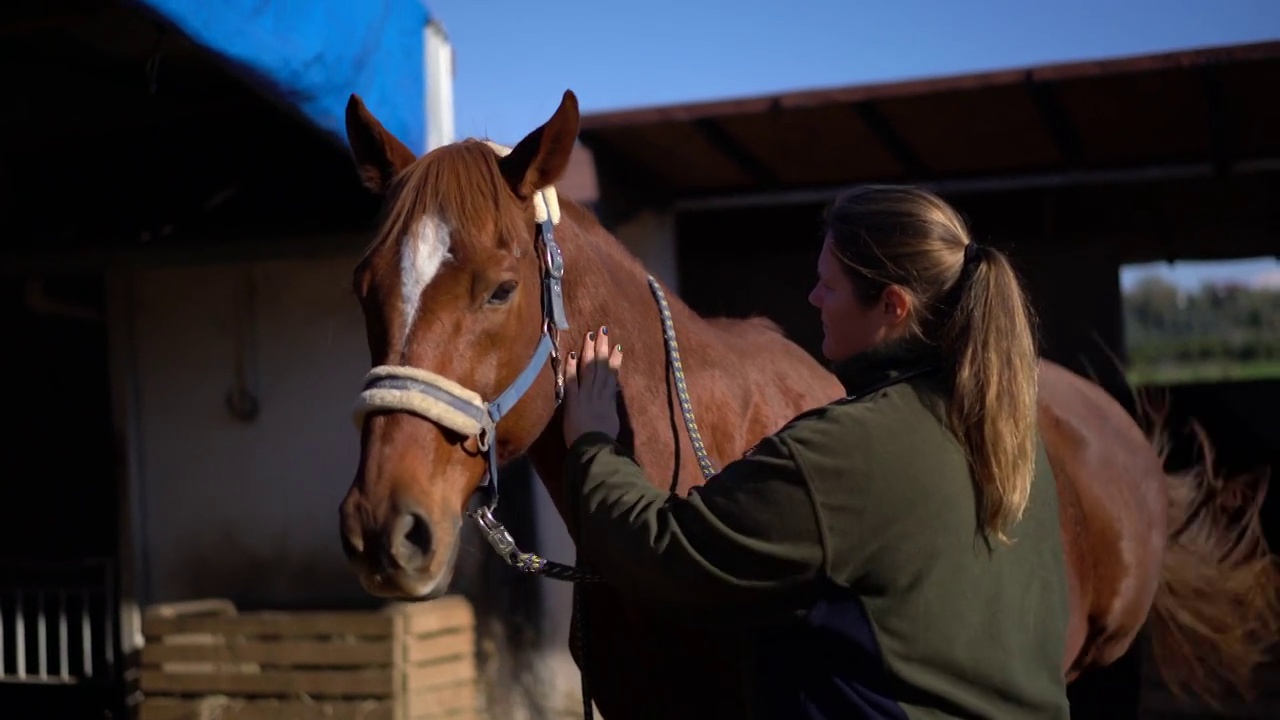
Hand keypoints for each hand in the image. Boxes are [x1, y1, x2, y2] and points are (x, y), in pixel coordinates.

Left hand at [563, 326, 623, 447]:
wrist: (594, 447)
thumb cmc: (604, 438)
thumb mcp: (612, 419)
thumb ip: (611, 404)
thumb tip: (613, 392)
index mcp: (609, 398)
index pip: (612, 374)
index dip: (614, 360)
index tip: (617, 346)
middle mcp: (598, 392)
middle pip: (601, 366)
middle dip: (602, 347)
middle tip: (603, 330)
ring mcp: (585, 394)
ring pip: (588, 368)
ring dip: (589, 350)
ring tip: (590, 335)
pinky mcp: (572, 400)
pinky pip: (572, 380)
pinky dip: (572, 367)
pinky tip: (572, 354)